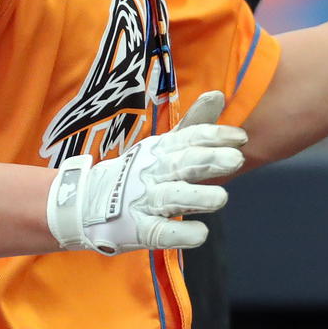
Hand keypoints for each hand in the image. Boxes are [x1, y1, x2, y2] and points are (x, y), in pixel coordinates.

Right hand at [46, 91, 245, 254]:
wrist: (86, 202)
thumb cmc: (140, 172)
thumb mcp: (165, 145)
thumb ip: (195, 124)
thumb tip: (218, 95)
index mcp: (161, 149)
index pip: (189, 137)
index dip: (214, 136)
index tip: (241, 138)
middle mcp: (152, 171)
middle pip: (182, 163)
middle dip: (208, 161)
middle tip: (237, 160)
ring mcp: (143, 200)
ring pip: (171, 197)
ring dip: (196, 197)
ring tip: (221, 198)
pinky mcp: (138, 229)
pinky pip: (160, 232)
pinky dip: (179, 233)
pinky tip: (199, 234)